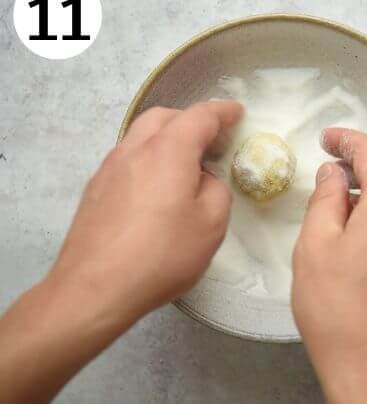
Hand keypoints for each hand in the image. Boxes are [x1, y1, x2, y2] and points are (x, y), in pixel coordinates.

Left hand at [0, 99, 241, 403]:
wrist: (92, 291)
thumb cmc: (160, 256)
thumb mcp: (211, 224)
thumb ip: (217, 190)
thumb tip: (203, 180)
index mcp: (168, 151)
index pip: (200, 116)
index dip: (223, 112)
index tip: (237, 113)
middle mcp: (135, 150)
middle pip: (164, 117)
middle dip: (190, 120)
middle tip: (211, 140)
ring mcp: (109, 169)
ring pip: (140, 136)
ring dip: (165, 138)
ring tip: (183, 165)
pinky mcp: (94, 191)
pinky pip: (126, 159)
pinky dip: (147, 159)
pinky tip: (155, 189)